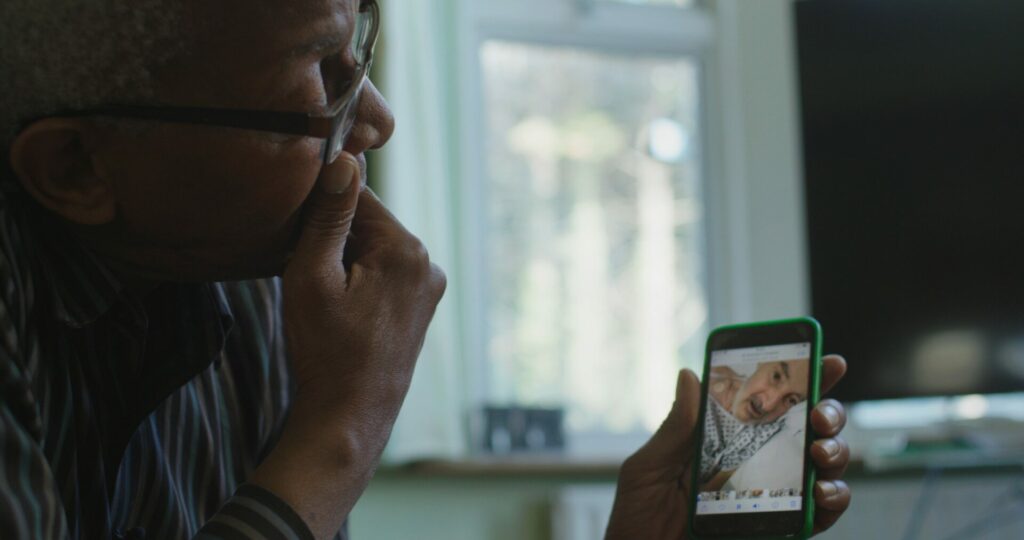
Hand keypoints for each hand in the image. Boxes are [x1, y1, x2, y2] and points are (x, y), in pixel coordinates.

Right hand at [252, 153, 445, 537]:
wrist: (349, 415)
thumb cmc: (325, 350)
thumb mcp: (311, 277)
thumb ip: (328, 217)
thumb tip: (344, 158)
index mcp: (407, 249)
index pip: (358, 195)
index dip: (320, 207)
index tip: (293, 229)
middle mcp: (429, 262)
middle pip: (369, 222)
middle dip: (334, 235)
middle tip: (305, 270)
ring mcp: (430, 286)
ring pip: (376, 247)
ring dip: (346, 257)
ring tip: (323, 294)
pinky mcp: (423, 306)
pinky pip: (386, 272)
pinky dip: (361, 277)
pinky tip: (342, 306)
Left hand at [605, 355, 850, 538]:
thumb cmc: (637, 520)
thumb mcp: (649, 469)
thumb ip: (676, 428)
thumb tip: (689, 374)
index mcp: (723, 441)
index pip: (765, 405)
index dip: (800, 380)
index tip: (824, 360)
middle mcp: (755, 465)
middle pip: (807, 430)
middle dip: (827, 412)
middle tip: (819, 414)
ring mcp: (772, 497)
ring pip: (822, 466)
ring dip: (834, 452)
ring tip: (820, 452)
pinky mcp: (781, 530)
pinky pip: (819, 514)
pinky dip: (833, 500)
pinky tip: (822, 491)